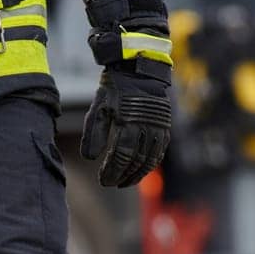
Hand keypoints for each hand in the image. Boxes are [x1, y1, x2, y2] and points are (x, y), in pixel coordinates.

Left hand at [80, 68, 170, 187]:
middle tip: (111, 183)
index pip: (121, 156)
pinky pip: (159, 152)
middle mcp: (146, 127)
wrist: (138, 70)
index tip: (103, 181)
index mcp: (128, 122)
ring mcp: (158, 128)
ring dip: (137, 174)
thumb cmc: (114, 89)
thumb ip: (94, 133)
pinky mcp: (164, 127)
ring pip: (150, 160)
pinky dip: (150, 164)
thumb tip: (90, 158)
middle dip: (122, 175)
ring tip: (124, 182)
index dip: (112, 171)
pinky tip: (140, 170)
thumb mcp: (99, 107)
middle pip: (135, 161)